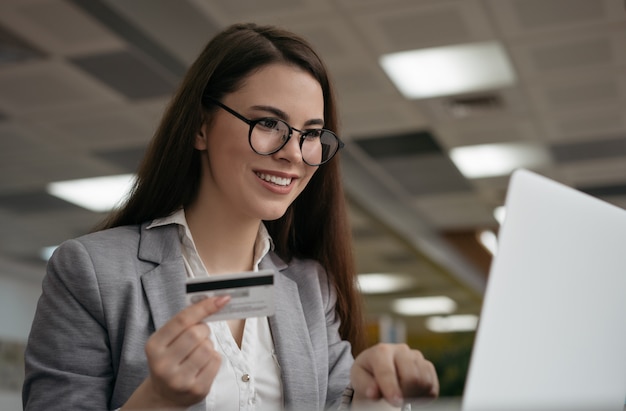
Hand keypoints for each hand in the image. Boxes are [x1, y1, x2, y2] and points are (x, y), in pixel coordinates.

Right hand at [122, 295, 229, 409]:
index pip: (181, 320)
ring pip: (208, 348)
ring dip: (209, 345)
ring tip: (199, 353)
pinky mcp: (197, 389)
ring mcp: (179, 379)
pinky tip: (203, 365)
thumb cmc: (170, 359)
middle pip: (196, 333)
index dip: (203, 307)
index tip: (221, 298)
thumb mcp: (167, 341)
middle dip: (203, 330)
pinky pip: (216, 361)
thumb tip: (214, 300)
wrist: (165, 395)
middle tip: (199, 336)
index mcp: (153, 346)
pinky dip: (214, 358)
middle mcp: (163, 364)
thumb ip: (184, 322)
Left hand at [351, 343, 438, 407]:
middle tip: (395, 400)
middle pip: (411, 377)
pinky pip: (432, 386)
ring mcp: (416, 356)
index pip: (388, 371)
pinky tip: (411, 394)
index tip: (395, 401)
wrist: (377, 368)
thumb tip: (374, 392)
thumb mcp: (358, 378)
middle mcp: (401, 350)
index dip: (391, 388)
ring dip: (414, 394)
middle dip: (404, 393)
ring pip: (424, 381)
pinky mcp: (428, 366)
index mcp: (381, 351)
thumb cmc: (367, 374)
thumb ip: (365, 385)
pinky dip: (424, 395)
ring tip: (401, 395)